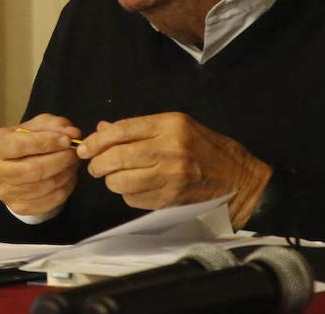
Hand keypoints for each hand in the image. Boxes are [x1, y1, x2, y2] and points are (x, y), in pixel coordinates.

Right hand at [0, 114, 82, 216]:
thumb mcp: (35, 126)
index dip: (46, 143)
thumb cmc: (23, 141)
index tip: (67, 140)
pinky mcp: (18, 207)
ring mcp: (5, 193)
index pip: (19, 145)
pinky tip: (68, 177)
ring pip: (43, 186)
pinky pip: (49, 201)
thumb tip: (73, 134)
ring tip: (72, 164)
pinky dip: (64, 188)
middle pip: (33, 169)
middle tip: (74, 153)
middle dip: (59, 160)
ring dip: (65, 174)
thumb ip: (54, 125)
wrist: (11, 166)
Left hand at [77, 112, 270, 226]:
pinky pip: (134, 199)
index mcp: (169, 125)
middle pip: (116, 158)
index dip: (97, 141)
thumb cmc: (207, 148)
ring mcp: (170, 177)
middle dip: (98, 164)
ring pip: (121, 182)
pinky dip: (128, 195)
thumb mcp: (177, 126)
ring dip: (111, 182)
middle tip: (95, 166)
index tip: (85, 148)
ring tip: (115, 177)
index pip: (121, 131)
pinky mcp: (170, 199)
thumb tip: (103, 130)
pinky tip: (136, 188)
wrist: (238, 179)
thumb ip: (139, 128)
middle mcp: (168, 150)